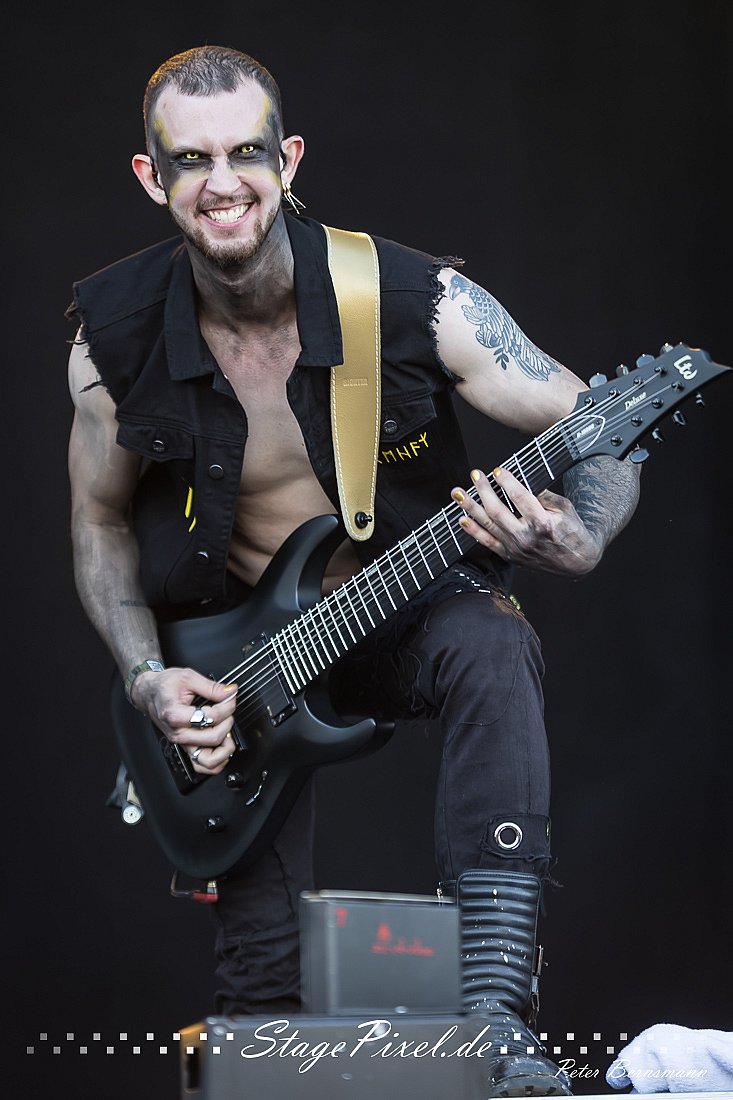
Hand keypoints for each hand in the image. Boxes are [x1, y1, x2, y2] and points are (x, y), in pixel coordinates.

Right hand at [130, 667, 238, 774]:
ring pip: (208, 760)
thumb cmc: (165, 686)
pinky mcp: (185, 747)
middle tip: (228, 711)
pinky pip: (202, 765)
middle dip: (228, 722)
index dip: (227, 706)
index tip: (229, 698)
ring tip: (228, 732)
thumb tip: (229, 693)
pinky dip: (217, 761)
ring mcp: (181, 743)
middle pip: (213, 738)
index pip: (210, 717)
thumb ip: (212, 687)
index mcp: (175, 715)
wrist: (149, 693)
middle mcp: (178, 733)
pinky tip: (222, 746)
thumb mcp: (188, 677)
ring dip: (225, 748)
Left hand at [452, 466, 602, 576]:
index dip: (506, 482)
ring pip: (487, 525)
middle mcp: (526, 537)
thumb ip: (542, 495)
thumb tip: (519, 483)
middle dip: (483, 490)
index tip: (498, 471)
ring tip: (458, 493)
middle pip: (497, 510)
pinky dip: (473, 530)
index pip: (519, 497)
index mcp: (542, 523)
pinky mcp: (510, 556)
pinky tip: (462, 518)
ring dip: (470, 507)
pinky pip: (487, 542)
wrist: (577, 562)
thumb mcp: (564, 509)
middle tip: (476, 475)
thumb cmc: (572, 532)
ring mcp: (515, 548)